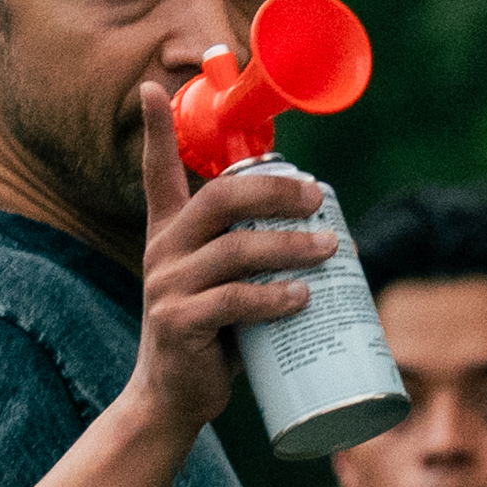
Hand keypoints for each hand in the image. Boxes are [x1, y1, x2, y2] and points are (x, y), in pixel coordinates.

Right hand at [122, 153, 337, 431]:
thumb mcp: (225, 284)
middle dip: (276, 190)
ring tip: (330, 250)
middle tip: (319, 197)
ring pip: (236, 249)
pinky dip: (273, 297)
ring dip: (290, 246)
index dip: (153, 129)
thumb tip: (335, 237)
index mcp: (170, 232)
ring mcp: (167, 286)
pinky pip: (234, 301)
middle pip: (221, 198)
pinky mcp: (179, 323)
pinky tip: (302, 297)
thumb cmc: (212, 334)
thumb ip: (256, 254)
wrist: (172, 399)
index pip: (158, 171)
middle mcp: (163, 250)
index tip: (152, 86)